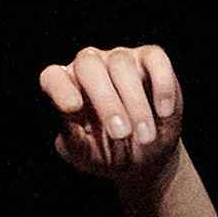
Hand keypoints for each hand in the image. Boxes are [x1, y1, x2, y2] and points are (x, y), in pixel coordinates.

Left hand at [43, 44, 186, 200]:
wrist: (145, 158)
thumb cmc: (107, 154)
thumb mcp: (86, 157)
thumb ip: (73, 142)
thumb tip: (69, 124)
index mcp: (66, 87)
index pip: (53, 77)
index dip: (60, 89)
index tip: (73, 108)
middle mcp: (88, 67)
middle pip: (89, 65)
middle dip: (106, 101)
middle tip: (122, 134)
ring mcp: (119, 58)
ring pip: (122, 64)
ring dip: (135, 103)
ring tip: (145, 137)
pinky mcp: (149, 59)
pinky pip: (155, 58)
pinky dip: (162, 85)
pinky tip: (164, 112)